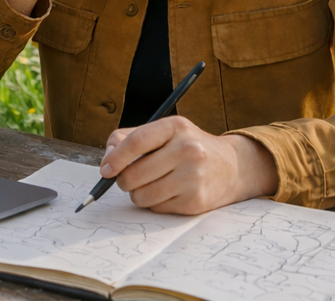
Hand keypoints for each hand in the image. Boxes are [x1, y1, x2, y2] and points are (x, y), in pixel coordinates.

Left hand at [99, 117, 278, 214]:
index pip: (137, 142)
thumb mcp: (163, 132)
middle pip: (135, 174)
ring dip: (138, 194)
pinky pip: (157, 208)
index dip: (116, 158)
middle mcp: (187, 149)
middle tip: (127, 178)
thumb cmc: (186, 146)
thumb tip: (106, 161)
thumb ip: (129, 138)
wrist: (229, 167)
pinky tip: (168, 191)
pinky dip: (155, 203)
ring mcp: (193, 177)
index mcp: (175, 126)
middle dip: (124, 180)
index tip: (105, 170)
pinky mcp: (196, 201)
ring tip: (150, 184)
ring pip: (143, 195)